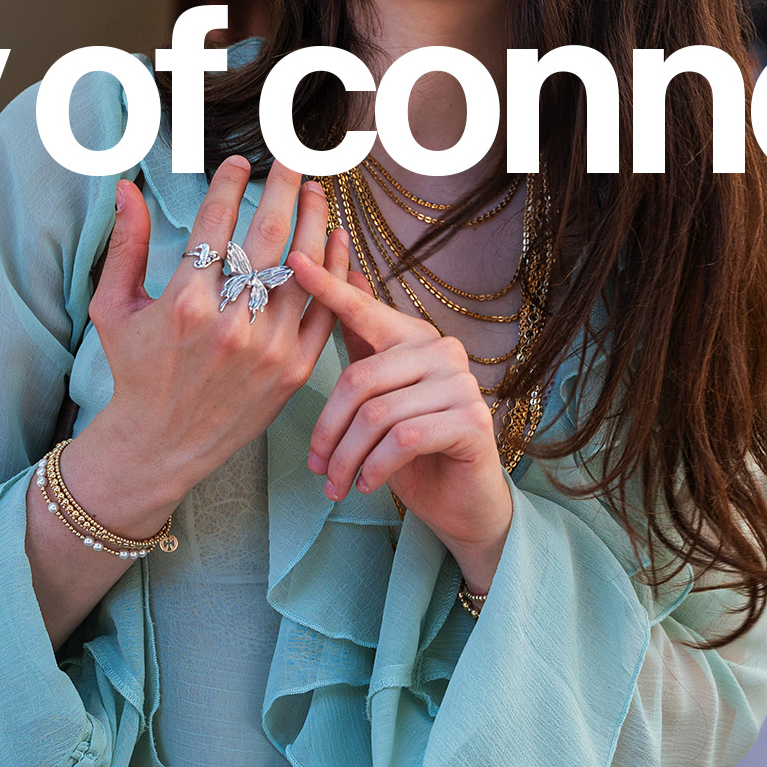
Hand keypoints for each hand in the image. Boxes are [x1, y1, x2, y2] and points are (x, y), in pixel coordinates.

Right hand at [66, 157, 346, 531]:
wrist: (161, 445)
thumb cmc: (135, 371)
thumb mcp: (114, 309)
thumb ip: (125, 245)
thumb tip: (125, 188)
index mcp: (184, 303)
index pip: (216, 223)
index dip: (230, 183)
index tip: (239, 161)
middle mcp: (230, 323)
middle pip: (269, 236)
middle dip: (285, 189)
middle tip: (294, 161)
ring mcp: (268, 348)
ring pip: (304, 268)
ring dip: (316, 222)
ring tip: (318, 192)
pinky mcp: (293, 370)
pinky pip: (324, 310)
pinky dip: (335, 272)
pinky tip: (336, 241)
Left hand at [289, 241, 512, 593]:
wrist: (462, 503)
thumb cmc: (414, 452)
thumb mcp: (378, 399)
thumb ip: (362, 345)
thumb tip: (346, 274)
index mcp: (416, 339)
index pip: (363, 311)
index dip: (327, 288)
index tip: (293, 262)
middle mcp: (444, 351)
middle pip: (360, 378)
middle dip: (328, 430)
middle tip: (315, 466)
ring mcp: (463, 385)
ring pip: (377, 415)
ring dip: (347, 459)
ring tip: (336, 486)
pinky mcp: (473, 422)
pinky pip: (403, 439)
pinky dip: (375, 468)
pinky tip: (366, 486)